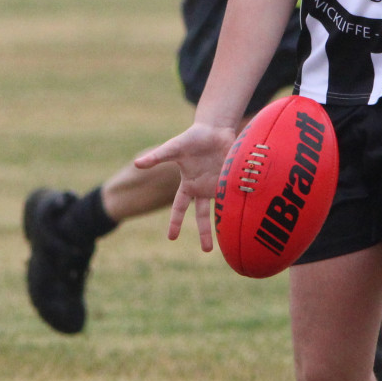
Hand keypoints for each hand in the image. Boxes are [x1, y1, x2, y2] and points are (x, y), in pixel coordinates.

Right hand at [132, 121, 237, 250]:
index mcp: (188, 185)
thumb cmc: (192, 138)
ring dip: (225, 224)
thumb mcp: (173, 148)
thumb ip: (157, 157)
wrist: (215, 129)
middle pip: (203, 216)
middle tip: (206, 251)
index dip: (175, 222)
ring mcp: (218, 185)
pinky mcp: (231, 180)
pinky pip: (233, 196)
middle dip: (205, 233)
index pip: (179, 208)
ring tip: (232, 240)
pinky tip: (245, 218)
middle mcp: (203, 189)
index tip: (171, 238)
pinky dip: (238, 205)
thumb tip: (136, 164)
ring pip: (221, 210)